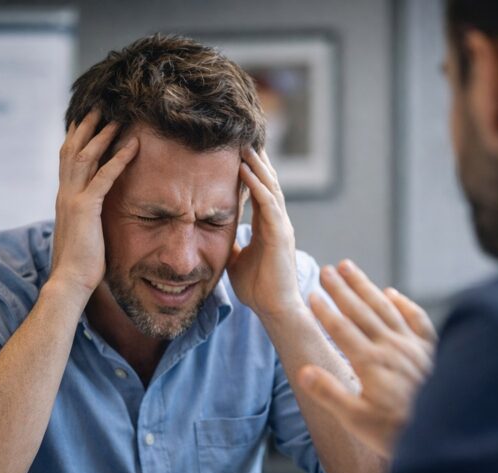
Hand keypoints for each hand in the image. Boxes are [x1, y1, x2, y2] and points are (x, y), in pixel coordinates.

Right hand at [50, 109, 138, 293]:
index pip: (68, 161)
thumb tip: (96, 219)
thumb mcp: (83, 235)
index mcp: (64, 199)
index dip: (76, 138)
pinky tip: (134, 146)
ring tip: (118, 117)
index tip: (85, 121)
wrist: (69, 281)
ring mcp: (73, 199)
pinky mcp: (86, 209)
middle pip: (73, 150)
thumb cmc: (80, 266)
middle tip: (99, 106)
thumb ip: (87, 220)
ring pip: (86, 156)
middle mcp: (65, 194)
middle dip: (86, 126)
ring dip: (103, 135)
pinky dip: (119, 159)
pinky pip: (105, 176)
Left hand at [228, 147, 303, 318]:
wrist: (274, 309)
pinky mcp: (280, 235)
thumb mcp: (237, 260)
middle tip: (243, 137)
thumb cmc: (258, 288)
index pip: (260, 191)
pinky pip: (269, 204)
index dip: (251, 171)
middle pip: (268, 183)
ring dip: (257, 165)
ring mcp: (281, 227)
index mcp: (268, 226)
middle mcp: (278, 222)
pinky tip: (246, 170)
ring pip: (270, 187)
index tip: (239, 152)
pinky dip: (257, 185)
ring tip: (244, 145)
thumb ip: (233, 245)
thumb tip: (215, 236)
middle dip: (257, 160)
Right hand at [298, 260, 435, 456]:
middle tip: (327, 270)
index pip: (341, 329)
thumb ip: (330, 393)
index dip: (325, 310)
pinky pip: (416, 319)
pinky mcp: (431, 351)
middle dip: (342, 289)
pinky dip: (403, 303)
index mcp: (370, 362)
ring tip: (350, 268)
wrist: (446, 433)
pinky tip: (392, 293)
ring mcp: (413, 346)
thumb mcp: (357, 420)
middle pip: (361, 311)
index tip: (313, 294)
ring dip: (366, 287)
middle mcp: (391, 347)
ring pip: (385, 307)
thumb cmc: (397, 432)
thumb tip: (304, 371)